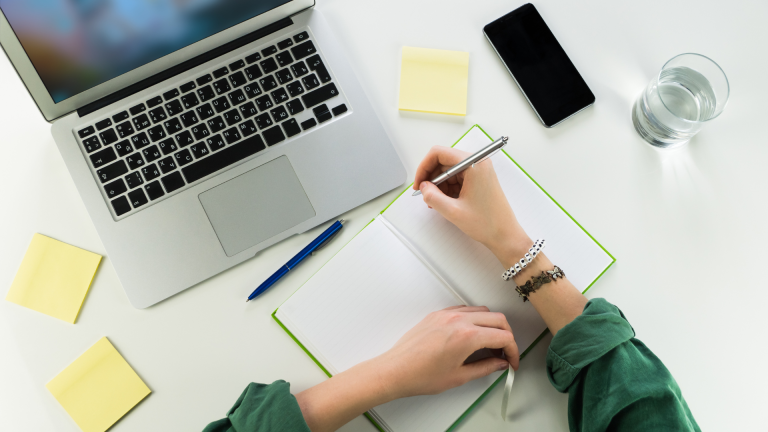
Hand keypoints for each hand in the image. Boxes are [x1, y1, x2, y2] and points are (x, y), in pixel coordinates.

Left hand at [373, 305, 518, 399]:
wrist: (396, 370)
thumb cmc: (420, 375)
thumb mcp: (459, 376)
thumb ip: (486, 367)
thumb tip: (499, 364)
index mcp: (467, 336)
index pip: (503, 337)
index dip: (513, 351)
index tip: (511, 361)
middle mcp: (459, 320)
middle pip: (497, 319)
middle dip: (506, 336)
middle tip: (504, 352)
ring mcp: (447, 314)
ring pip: (482, 311)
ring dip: (491, 325)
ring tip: (488, 344)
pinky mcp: (437, 314)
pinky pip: (464, 309)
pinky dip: (474, 319)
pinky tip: (471, 334)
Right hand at [414, 146, 530, 267]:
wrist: (505, 236)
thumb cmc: (487, 224)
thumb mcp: (453, 211)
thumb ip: (433, 197)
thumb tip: (423, 187)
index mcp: (474, 164)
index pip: (439, 153)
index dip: (424, 167)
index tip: (419, 184)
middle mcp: (477, 163)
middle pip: (443, 161)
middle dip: (431, 178)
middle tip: (425, 195)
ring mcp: (479, 171)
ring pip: (449, 171)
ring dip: (439, 185)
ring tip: (436, 203)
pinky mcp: (479, 180)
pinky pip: (457, 179)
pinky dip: (447, 189)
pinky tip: (444, 202)